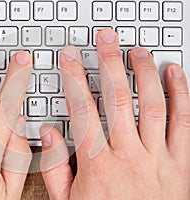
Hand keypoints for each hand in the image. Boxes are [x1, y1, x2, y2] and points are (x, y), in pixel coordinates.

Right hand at [40, 29, 189, 199]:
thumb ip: (55, 167)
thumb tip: (47, 134)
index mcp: (98, 165)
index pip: (82, 110)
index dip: (74, 79)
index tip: (70, 59)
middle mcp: (129, 157)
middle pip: (118, 99)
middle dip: (109, 64)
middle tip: (105, 40)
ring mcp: (157, 159)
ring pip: (152, 106)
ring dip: (144, 74)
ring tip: (136, 52)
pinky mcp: (180, 165)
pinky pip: (182, 124)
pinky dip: (181, 96)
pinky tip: (174, 76)